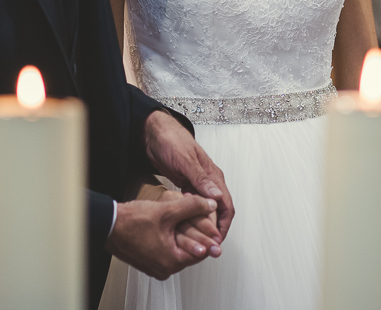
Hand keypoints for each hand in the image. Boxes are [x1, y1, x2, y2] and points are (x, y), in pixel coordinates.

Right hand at [106, 193, 218, 279]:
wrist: (108, 224)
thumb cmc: (132, 222)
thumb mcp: (168, 210)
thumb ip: (192, 206)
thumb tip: (210, 204)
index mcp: (170, 261)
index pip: (200, 253)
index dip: (209, 238)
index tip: (218, 233)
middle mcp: (163, 268)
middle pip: (190, 252)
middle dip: (199, 237)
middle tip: (211, 231)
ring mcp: (155, 265)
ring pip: (179, 250)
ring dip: (186, 237)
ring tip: (193, 225)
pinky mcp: (148, 260)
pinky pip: (167, 251)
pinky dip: (173, 239)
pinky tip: (176, 228)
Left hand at [144, 110, 234, 238]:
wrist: (154, 133)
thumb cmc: (170, 141)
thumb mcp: (185, 161)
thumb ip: (201, 179)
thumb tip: (217, 196)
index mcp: (213, 175)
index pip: (226, 205)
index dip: (223, 225)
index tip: (216, 240)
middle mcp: (208, 181)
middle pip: (218, 211)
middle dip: (214, 230)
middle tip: (206, 246)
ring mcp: (197, 184)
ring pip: (205, 210)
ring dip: (202, 225)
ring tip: (195, 240)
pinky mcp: (187, 185)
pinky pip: (194, 205)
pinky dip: (191, 216)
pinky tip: (184, 225)